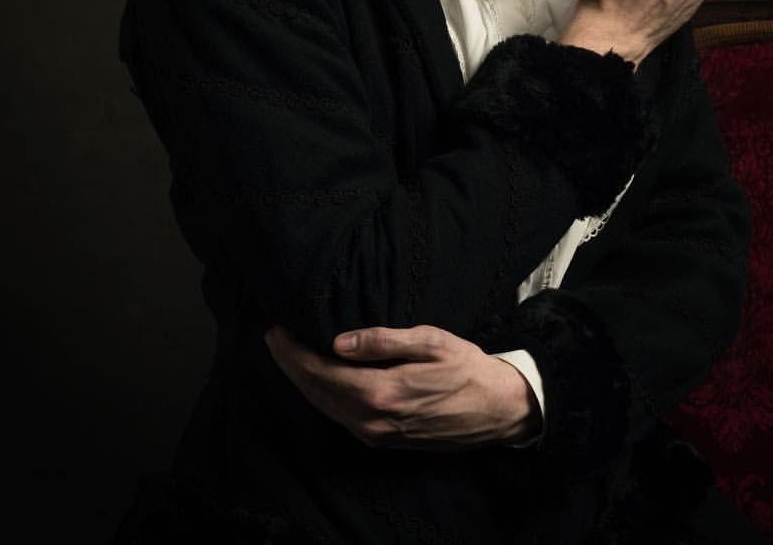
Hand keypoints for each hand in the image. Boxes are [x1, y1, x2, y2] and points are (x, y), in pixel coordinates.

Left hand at [264, 323, 541, 450]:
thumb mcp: (430, 341)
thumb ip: (382, 341)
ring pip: (326, 409)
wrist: (497, 409)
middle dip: (291, 366)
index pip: (321, 373)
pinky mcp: (384, 440)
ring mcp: (376, 435)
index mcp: (380, 392)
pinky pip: (341, 417)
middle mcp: (372, 420)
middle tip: (274, 340)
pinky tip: (320, 380)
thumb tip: (338, 342)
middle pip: (316, 393)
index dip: (294, 353)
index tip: (276, 331)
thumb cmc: (467, 367)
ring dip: (304, 383)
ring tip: (290, 356)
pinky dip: (323, 397)